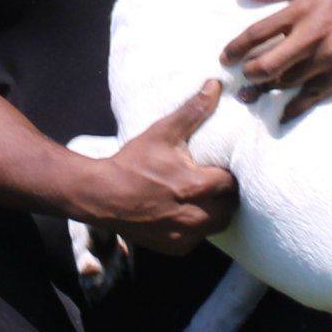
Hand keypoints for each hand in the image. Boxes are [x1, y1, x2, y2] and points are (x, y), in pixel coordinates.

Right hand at [83, 81, 237, 254]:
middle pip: (229, 207)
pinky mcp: (174, 247)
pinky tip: (188, 214)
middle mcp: (192, 216)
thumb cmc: (132, 162)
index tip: (220, 168)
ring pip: (217, 226)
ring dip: (215, 213)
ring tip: (206, 198)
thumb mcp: (162, 133)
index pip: (231, 182)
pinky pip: (198, 239)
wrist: (100, 196)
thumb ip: (193, 110)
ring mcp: (183, 235)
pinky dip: (197, 228)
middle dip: (226, 195)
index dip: (227, 174)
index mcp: (194, 186)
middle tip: (216, 183)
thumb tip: (215, 85)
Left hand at [222, 0, 331, 121]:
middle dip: (249, 74)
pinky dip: (293, 108)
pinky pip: (311, 96)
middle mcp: (312, 36)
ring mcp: (328, 58)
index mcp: (301, 9)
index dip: (236, 48)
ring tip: (251, 95)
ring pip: (287, 81)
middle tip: (241, 77)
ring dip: (266, 90)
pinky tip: (281, 114)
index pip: (257, 33)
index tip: (225, 58)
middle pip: (267, 64)